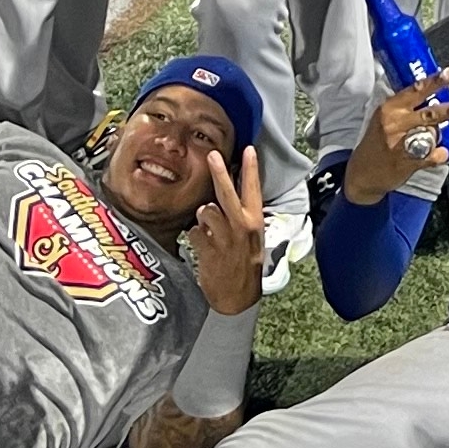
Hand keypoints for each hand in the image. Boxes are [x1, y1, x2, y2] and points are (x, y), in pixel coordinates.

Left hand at [189, 147, 266, 315]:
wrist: (237, 297)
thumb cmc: (245, 264)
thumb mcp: (253, 239)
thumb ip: (242, 217)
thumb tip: (228, 193)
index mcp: (255, 223)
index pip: (253, 190)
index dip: (251, 169)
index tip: (248, 150)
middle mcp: (241, 227)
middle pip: (226, 194)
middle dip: (219, 172)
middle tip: (212, 154)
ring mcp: (223, 238)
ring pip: (205, 211)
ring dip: (203, 218)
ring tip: (210, 231)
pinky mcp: (206, 250)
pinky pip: (193, 231)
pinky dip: (195, 236)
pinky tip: (204, 247)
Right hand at [344, 74, 448, 206]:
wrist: (362, 173)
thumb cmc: (378, 141)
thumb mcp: (386, 117)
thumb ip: (406, 106)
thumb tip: (434, 91)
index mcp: (390, 108)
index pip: (415, 90)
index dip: (434, 81)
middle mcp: (395, 124)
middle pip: (429, 114)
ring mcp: (401, 144)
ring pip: (431, 134)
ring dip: (440, 134)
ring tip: (445, 133)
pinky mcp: (407, 163)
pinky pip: (431, 156)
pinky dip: (440, 154)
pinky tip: (441, 153)